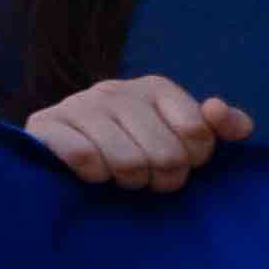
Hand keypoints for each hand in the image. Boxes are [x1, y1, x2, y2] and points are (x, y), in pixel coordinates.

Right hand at [27, 76, 249, 189]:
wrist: (67, 148)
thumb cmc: (140, 144)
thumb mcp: (186, 134)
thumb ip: (222, 125)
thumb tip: (220, 111)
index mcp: (156, 87)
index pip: (196, 132)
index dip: (193, 159)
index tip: (183, 162)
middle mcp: (116, 90)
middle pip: (166, 154)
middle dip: (164, 178)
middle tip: (152, 178)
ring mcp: (79, 104)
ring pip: (127, 162)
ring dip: (130, 181)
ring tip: (124, 176)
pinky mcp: (46, 125)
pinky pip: (85, 159)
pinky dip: (95, 176)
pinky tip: (94, 173)